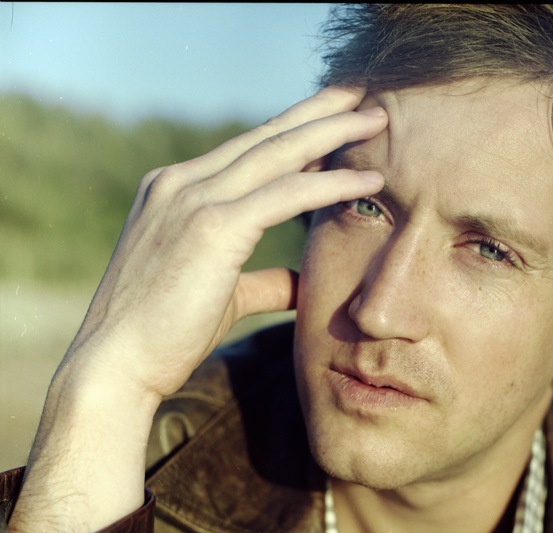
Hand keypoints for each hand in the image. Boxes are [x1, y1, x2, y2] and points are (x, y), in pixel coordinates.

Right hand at [6, 86, 386, 532]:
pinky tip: (367, 179)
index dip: (295, 129)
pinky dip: (328, 184)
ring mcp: (192, 199)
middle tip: (365, 94)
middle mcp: (181, 183)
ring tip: (379, 116)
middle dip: (319, 112)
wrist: (118, 364)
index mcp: (176, 190)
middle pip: (266, 137)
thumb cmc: (166, 333)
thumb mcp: (222, 294)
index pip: (247, 150)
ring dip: (334, 132)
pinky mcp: (211, 227)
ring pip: (278, 154)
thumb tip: (302, 283)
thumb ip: (263, 280)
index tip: (335, 116)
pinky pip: (283, 195)